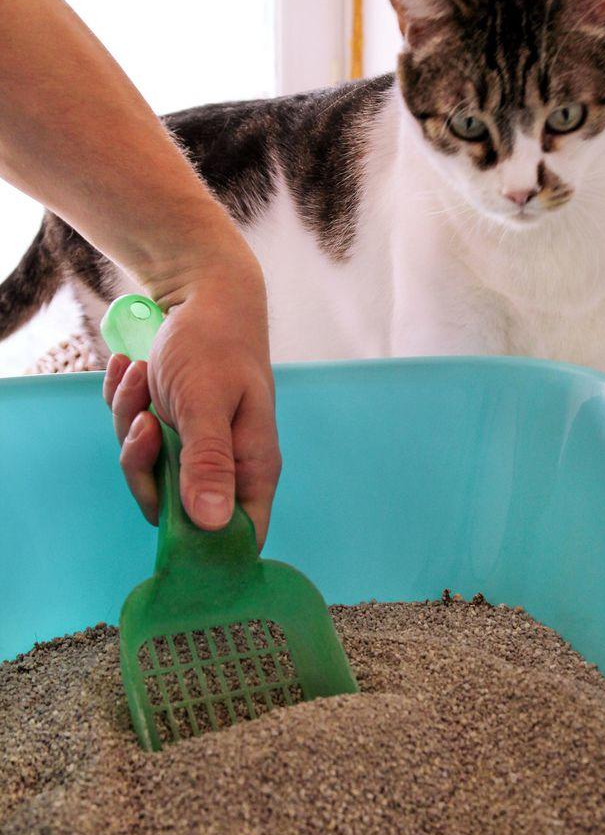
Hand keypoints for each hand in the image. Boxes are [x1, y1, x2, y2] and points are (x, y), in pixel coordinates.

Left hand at [102, 256, 279, 548]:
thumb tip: (212, 525)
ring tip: (140, 374)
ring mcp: (194, 447)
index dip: (205, 543)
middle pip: (174, 508)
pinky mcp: (170, 428)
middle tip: (146, 417)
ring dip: (129, 420)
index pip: (239, 535)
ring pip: (146, 469)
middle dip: (144, 462)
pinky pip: (133, 436)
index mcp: (251, 467)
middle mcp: (225, 465)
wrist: (204, 290)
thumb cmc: (216, 343)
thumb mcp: (206, 402)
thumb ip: (208, 463)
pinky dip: (124, 401)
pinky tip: (131, 366)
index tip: (167, 515)